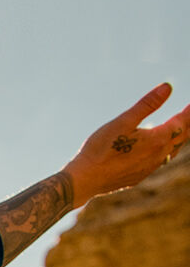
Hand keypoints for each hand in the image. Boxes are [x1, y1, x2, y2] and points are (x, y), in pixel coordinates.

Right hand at [65, 82, 189, 207]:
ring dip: (179, 140)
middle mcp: (158, 155)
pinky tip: (159, 151)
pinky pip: (160, 162)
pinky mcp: (140, 176)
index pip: (181, 123)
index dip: (189, 113)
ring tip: (181, 131)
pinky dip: (166, 152)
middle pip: (181, 138)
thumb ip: (147, 104)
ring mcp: (150, 168)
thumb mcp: (123, 121)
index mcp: (157, 140)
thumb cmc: (101, 148)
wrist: (86, 179)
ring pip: (172, 151)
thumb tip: (167, 87)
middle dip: (188, 125)